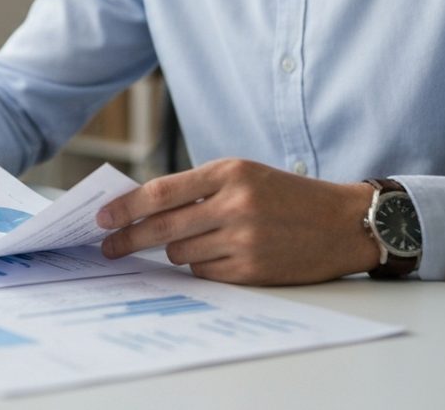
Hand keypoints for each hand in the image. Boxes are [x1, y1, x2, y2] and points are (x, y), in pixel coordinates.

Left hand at [96, 159, 379, 284]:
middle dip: (127, 239)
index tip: (102, 217)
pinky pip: (204, 273)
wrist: (342, 223)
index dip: (125, 208)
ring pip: (180, 253)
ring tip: (199, 240)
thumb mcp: (245, 175)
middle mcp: (235, 205)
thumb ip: (198, 188)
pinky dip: (202, 266)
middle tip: (108, 247)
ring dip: (176, 250)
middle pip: (161, 228)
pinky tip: (221, 255)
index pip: (160, 192)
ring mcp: (244, 239)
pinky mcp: (252, 269)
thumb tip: (143, 208)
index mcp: (229, 172)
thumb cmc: (288, 196)